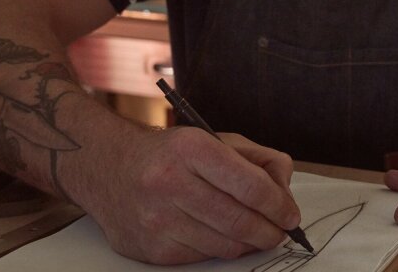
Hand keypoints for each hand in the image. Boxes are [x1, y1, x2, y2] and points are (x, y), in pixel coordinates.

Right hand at [81, 127, 298, 263]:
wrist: (107, 167)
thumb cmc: (170, 154)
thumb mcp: (214, 139)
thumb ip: (258, 158)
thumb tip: (285, 190)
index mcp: (191, 149)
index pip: (250, 186)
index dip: (279, 205)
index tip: (290, 215)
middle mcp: (170, 183)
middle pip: (239, 221)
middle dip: (270, 231)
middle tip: (280, 232)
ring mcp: (157, 219)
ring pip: (224, 245)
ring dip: (249, 244)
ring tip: (257, 235)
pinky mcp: (150, 248)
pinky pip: (201, 257)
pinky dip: (220, 249)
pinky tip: (223, 237)